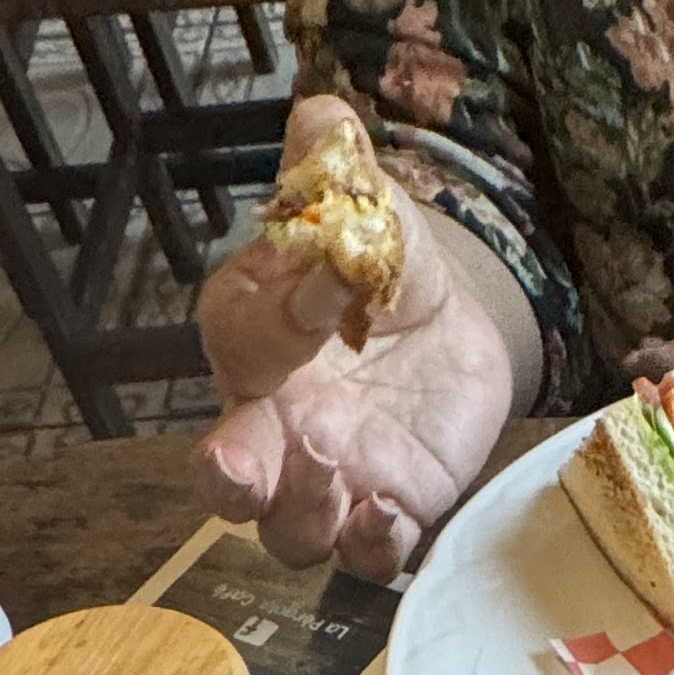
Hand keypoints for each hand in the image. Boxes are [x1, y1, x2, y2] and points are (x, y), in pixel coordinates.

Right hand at [195, 98, 519, 578]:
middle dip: (228, 479)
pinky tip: (390, 516)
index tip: (320, 294)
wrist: (447, 322)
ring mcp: (327, 479)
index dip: (269, 326)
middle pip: (226, 473)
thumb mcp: (367, 209)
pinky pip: (366, 557)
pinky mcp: (387, 511)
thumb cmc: (381, 265)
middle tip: (245, 472)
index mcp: (253, 337)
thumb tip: (324, 117)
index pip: (236, 339)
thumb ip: (337, 172)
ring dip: (303, 518)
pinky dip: (371, 548)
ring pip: (288, 533)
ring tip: (343, 479)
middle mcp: (274, 423)